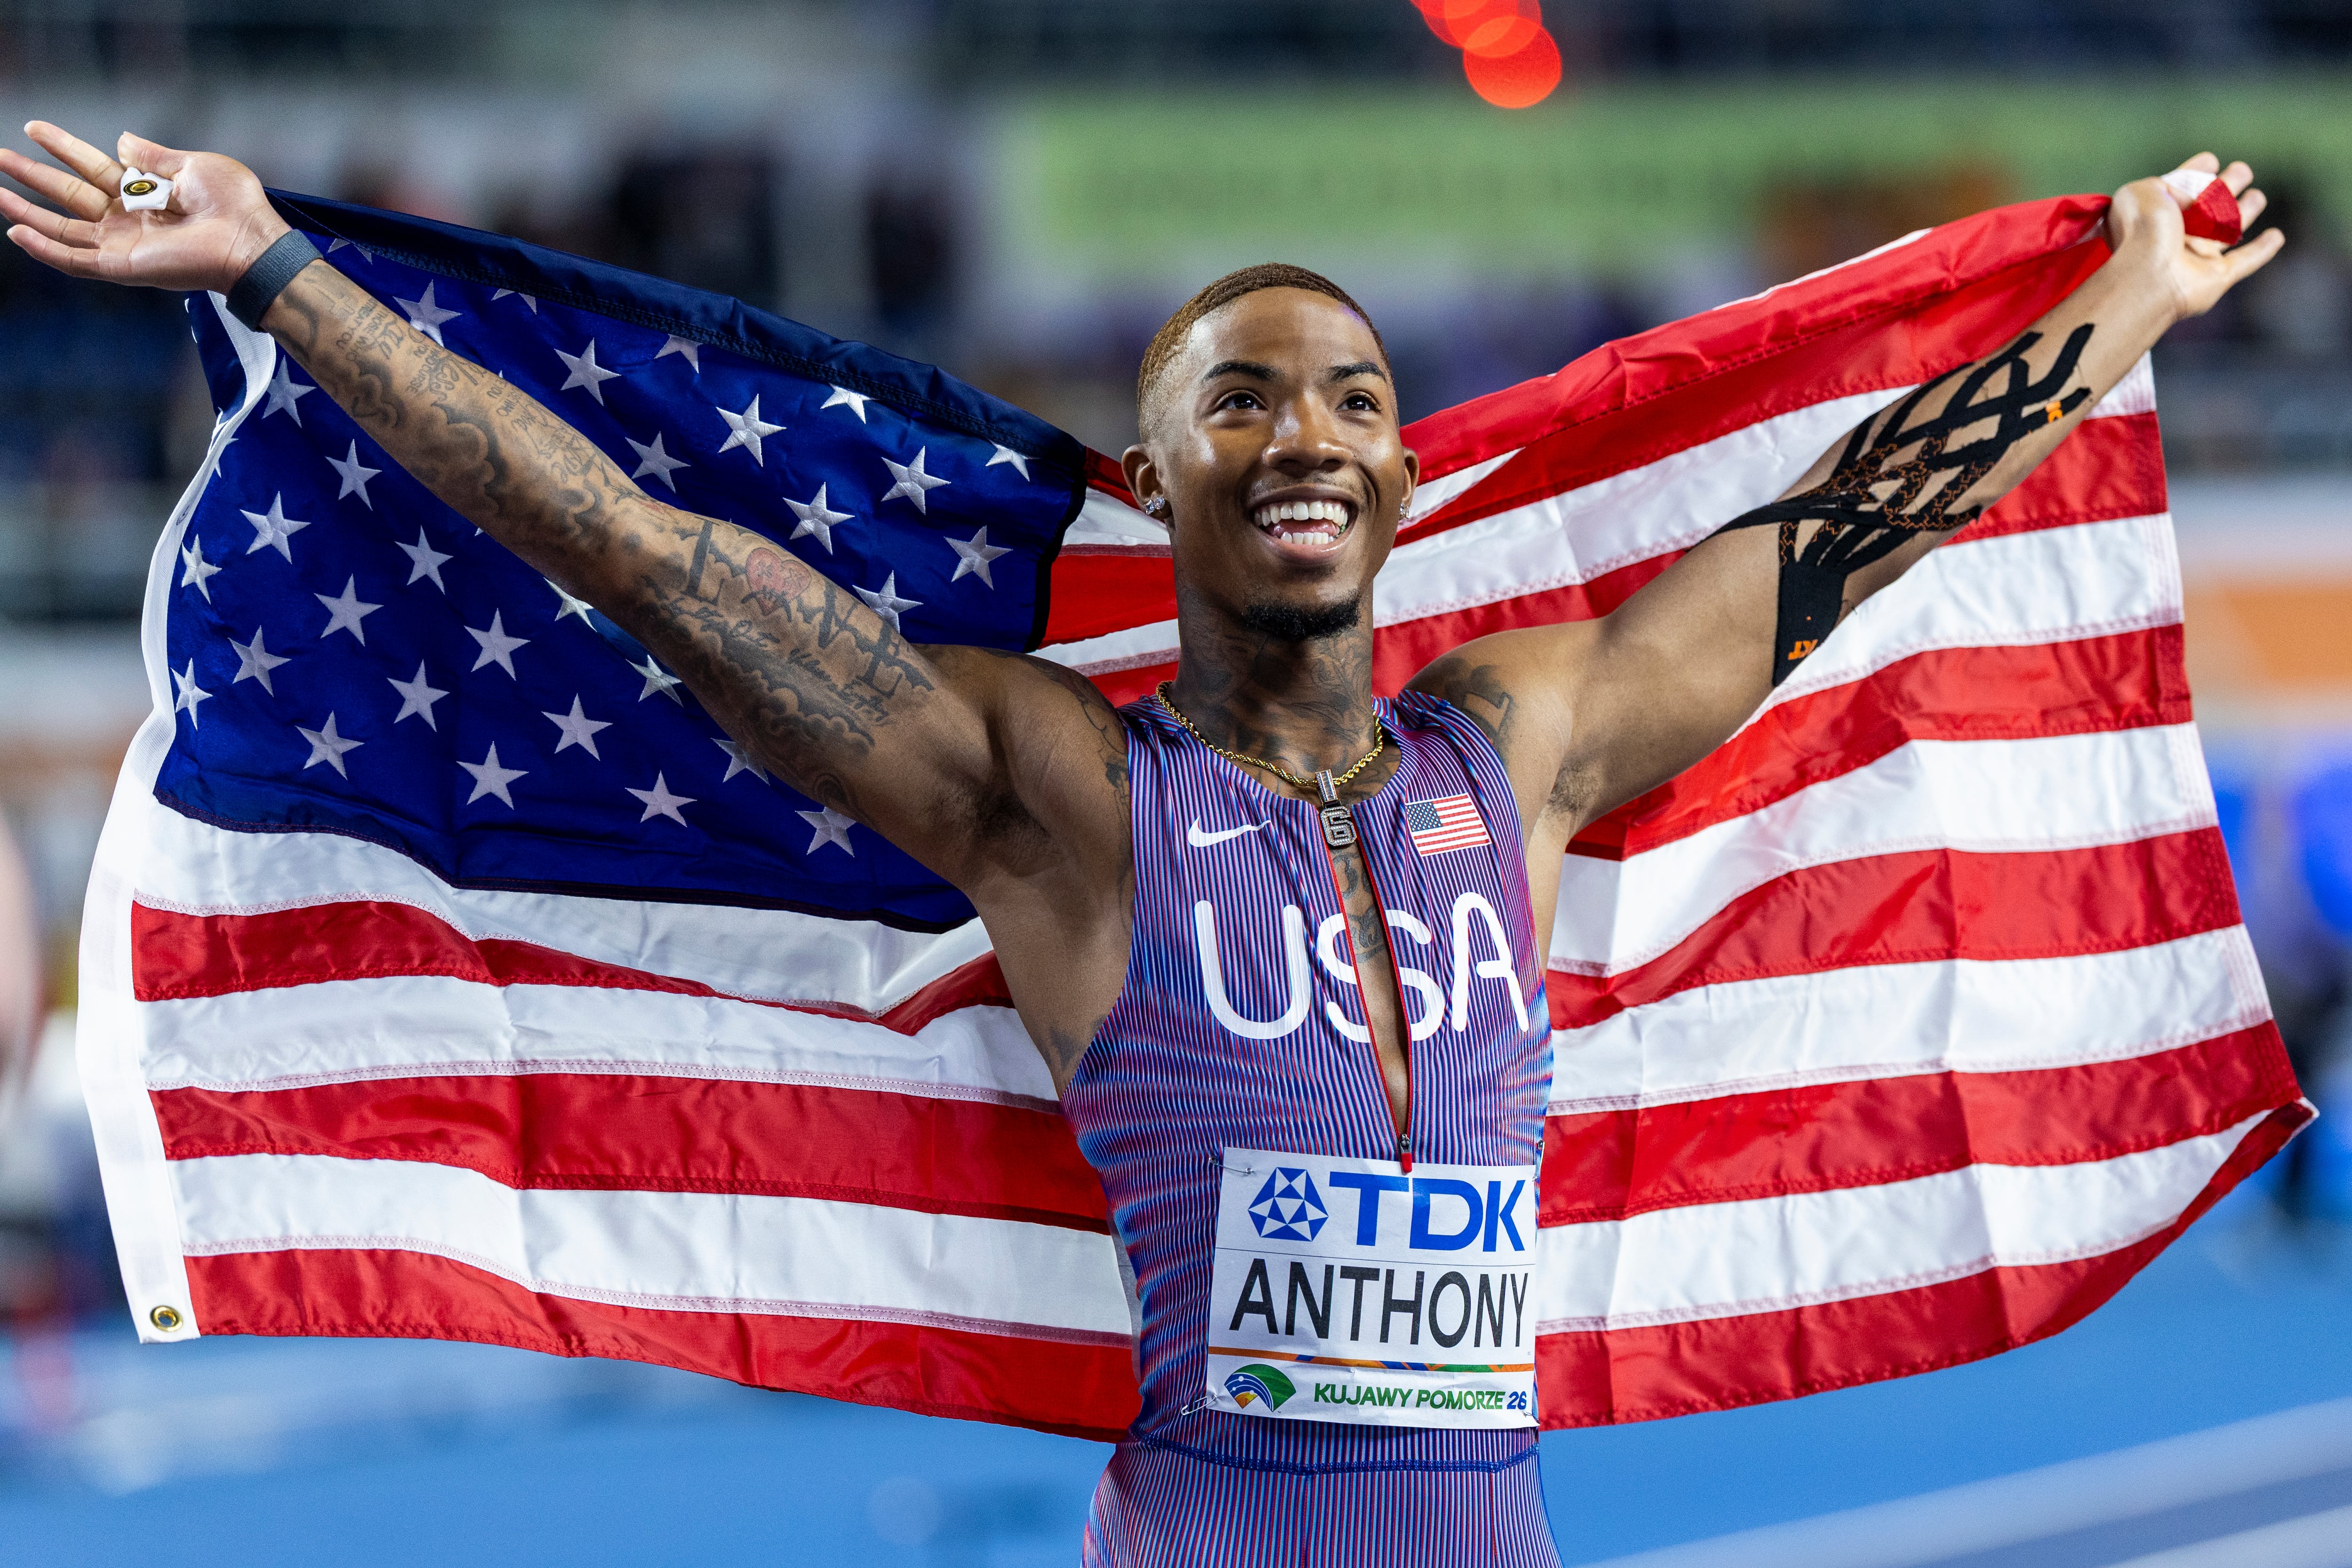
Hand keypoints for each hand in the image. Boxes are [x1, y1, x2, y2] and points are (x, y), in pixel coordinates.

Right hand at [0, 122, 288, 294]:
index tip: (34, 127)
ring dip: (27, 211)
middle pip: (68, 194)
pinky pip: (75, 260)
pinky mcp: (123, 266)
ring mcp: (122, 243)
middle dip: (32, 175)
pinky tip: (18, 232)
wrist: (251, 241)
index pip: (92, 166)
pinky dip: (46, 249)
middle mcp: (127, 218)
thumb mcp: (192, 165)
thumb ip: (153, 155)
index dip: (62, 147)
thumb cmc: (234, 205)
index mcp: (144, 191)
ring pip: (62, 229)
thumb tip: (121, 139)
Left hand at [2105, 153, 2283, 322]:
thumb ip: (2168, 183)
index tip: (2210, 161)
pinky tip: (2276, 237)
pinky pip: (2245, 262)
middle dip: (2227, 186)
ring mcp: (2197, 257)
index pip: (2181, 187)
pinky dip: (2262, 250)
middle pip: (2209, 206)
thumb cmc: (2143, 231)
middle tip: (2242, 170)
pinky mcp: (2217, 277)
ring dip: (2245, 212)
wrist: (2149, 272)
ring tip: (2257, 196)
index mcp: (2158, 214)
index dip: (2195, 172)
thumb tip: (2195, 194)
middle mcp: (2178, 235)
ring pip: (2228, 231)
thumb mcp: (2143, 191)